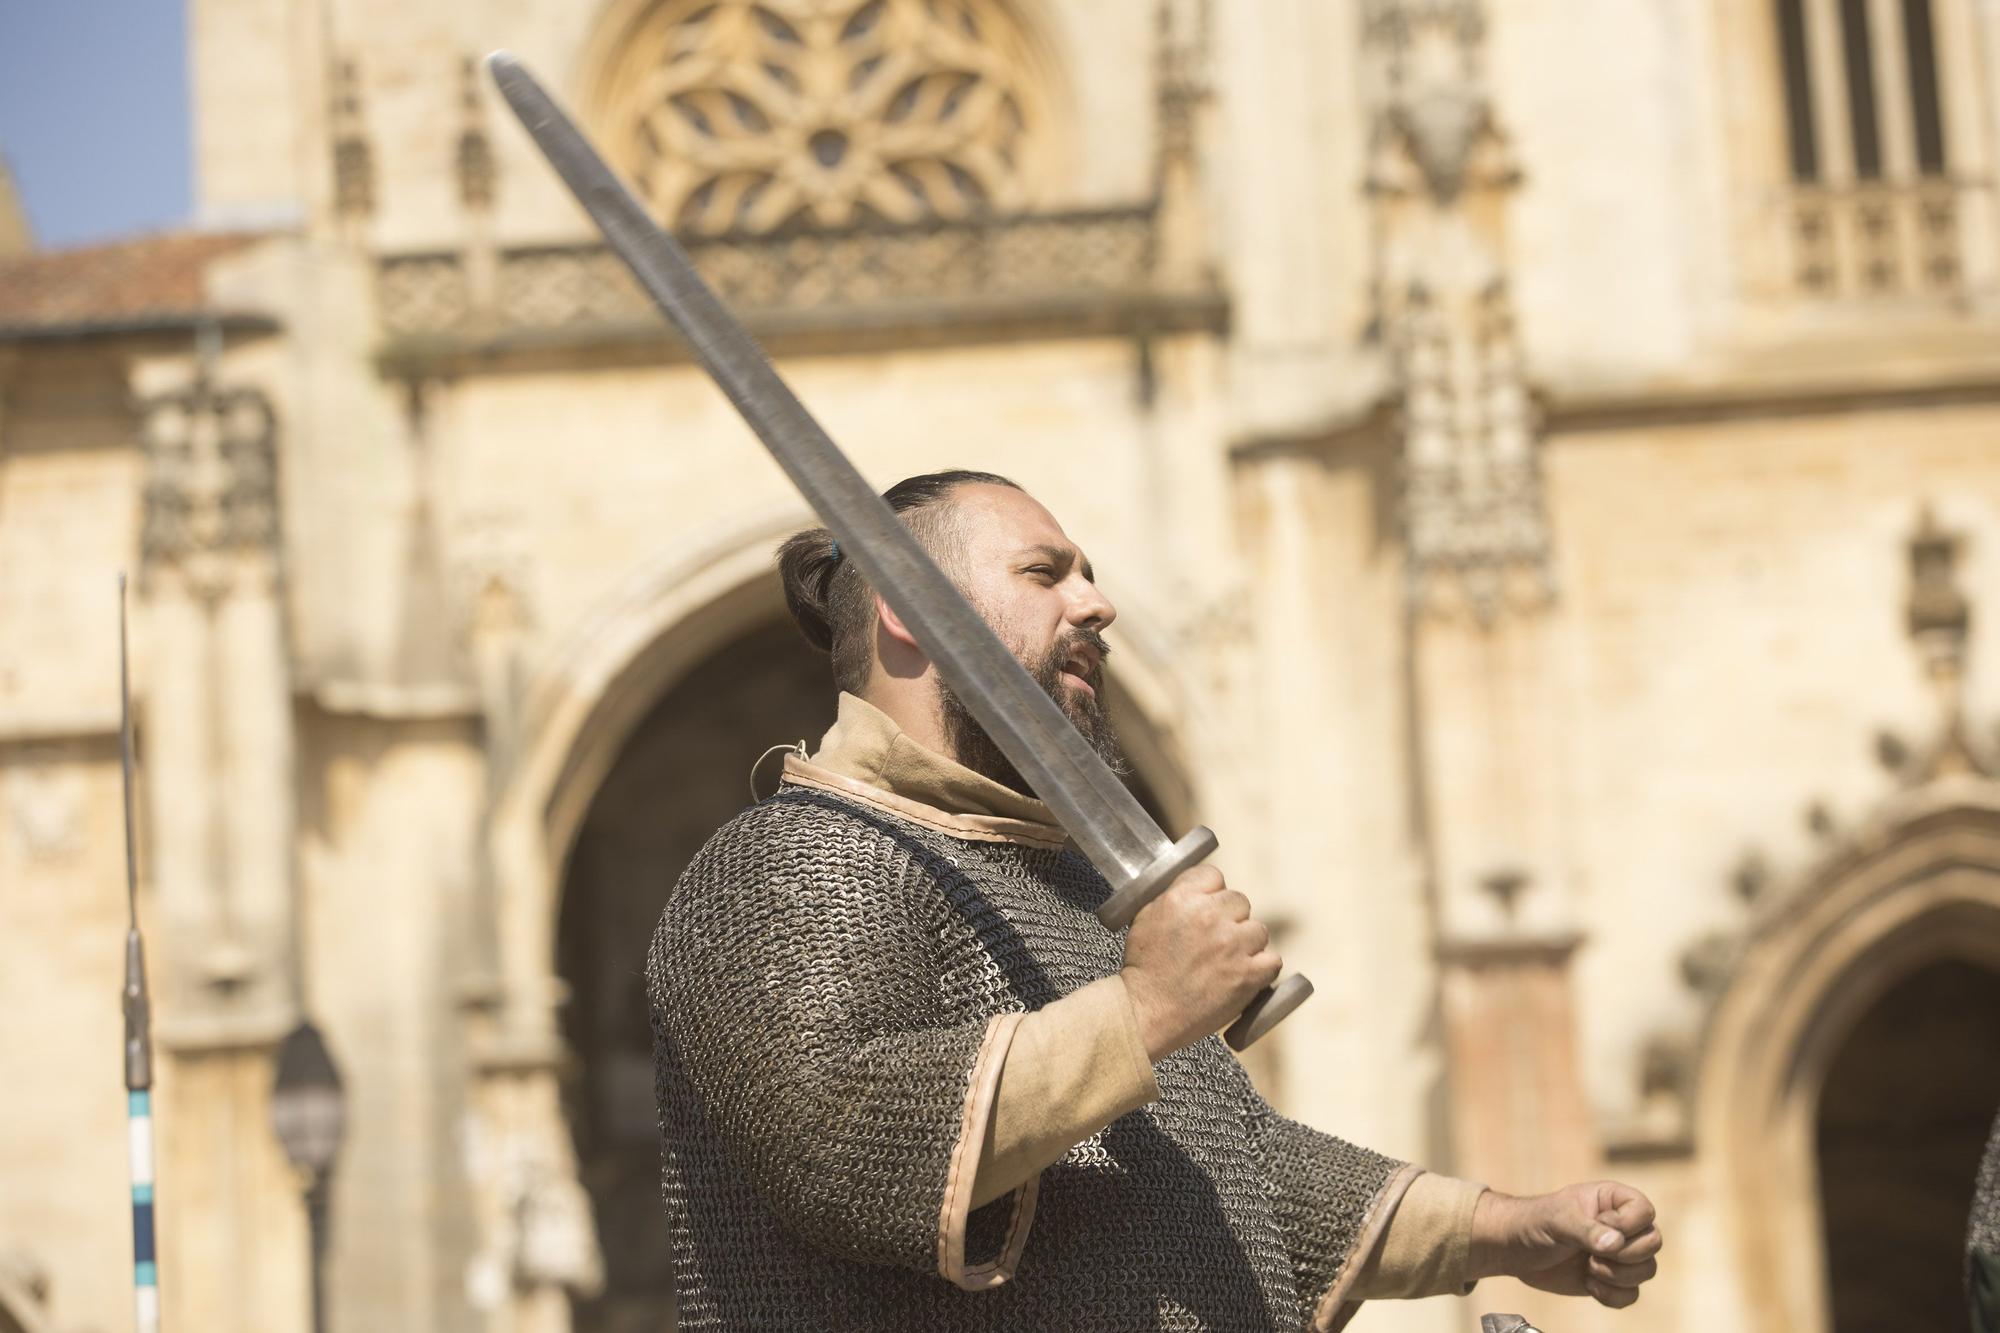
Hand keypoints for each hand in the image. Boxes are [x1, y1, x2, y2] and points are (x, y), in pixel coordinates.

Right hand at [1118, 864, 1280, 1060]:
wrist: (1147, 1012)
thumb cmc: (1144, 968)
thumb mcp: (1147, 918)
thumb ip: (1176, 896)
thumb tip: (1200, 889)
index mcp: (1182, 898)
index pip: (1214, 876)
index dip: (1212, 894)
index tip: (1208, 909)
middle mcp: (1210, 916)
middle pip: (1239, 901)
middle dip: (1230, 919)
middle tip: (1215, 942)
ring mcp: (1232, 945)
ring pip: (1258, 930)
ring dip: (1247, 944)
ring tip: (1226, 962)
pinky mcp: (1249, 974)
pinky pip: (1273, 959)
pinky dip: (1262, 968)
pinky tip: (1245, 974)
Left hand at [1469, 1182, 1662, 1308]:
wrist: (1515, 1251)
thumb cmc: (1534, 1222)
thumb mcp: (1556, 1218)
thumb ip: (1585, 1229)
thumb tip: (1614, 1243)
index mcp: (1612, 1200)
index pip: (1645, 1211)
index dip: (1627, 1225)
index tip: (1599, 1226)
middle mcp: (1621, 1226)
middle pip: (1653, 1243)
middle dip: (1623, 1255)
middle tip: (1592, 1253)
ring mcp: (1618, 1254)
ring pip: (1647, 1270)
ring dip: (1617, 1276)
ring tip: (1588, 1268)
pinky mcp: (1611, 1280)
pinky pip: (1632, 1295)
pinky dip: (1612, 1295)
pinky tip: (1588, 1284)